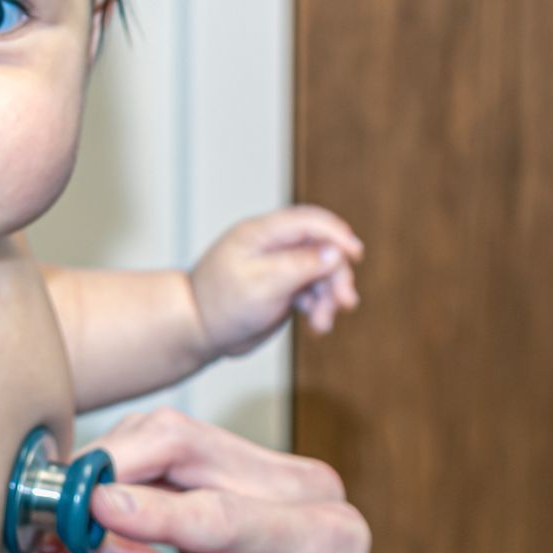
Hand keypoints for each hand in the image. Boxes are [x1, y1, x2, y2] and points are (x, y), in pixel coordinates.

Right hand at [77, 408, 439, 552]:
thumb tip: (85, 543)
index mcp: (324, 539)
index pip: (221, 511)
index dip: (146, 508)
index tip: (84, 509)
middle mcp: (307, 490)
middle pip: (192, 446)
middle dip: (114, 468)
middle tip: (52, 505)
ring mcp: (278, 474)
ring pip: (175, 437)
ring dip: (114, 467)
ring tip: (66, 515)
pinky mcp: (245, 473)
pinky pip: (174, 453)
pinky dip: (125, 474)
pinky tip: (92, 507)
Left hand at [189, 207, 363, 358]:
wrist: (196, 331)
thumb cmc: (221, 304)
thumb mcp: (263, 284)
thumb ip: (301, 266)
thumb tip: (336, 252)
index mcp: (262, 233)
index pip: (309, 221)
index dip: (337, 233)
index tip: (356, 254)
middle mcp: (273, 245)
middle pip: (321, 249)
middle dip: (337, 275)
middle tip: (345, 302)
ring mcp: (279, 266)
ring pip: (321, 273)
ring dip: (329, 297)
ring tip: (323, 324)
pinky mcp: (283, 288)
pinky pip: (313, 291)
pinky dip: (320, 307)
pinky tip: (318, 326)